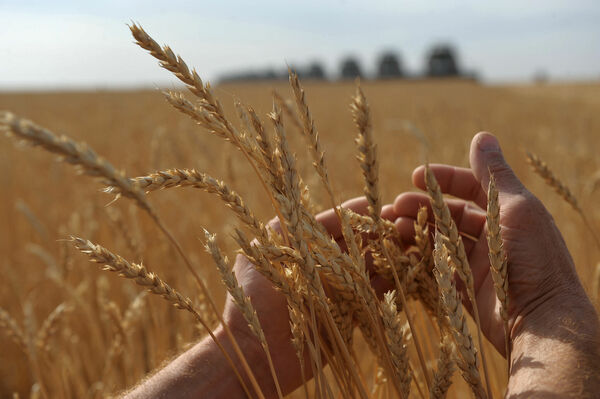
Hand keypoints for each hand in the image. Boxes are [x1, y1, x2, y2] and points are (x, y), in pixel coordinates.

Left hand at [222, 198, 398, 395]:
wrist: (255, 352)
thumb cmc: (254, 297)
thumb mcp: (263, 251)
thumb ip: (289, 226)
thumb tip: (317, 204)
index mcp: (300, 248)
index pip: (332, 223)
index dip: (353, 213)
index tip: (375, 205)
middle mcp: (319, 266)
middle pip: (355, 243)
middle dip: (378, 231)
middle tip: (401, 223)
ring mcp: (335, 291)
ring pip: (368, 267)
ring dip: (388, 255)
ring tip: (410, 243)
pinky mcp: (348, 316)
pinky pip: (374, 295)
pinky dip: (390, 283)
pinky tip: (406, 271)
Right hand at [392, 132, 593, 355]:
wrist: (541, 319)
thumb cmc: (534, 257)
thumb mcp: (516, 207)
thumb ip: (494, 174)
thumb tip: (482, 136)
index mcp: (509, 211)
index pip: (473, 187)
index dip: (444, 180)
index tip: (415, 176)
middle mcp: (494, 234)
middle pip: (451, 213)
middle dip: (423, 206)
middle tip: (395, 205)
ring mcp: (479, 261)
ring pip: (441, 238)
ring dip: (417, 229)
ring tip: (393, 226)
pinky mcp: (467, 286)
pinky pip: (439, 265)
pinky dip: (420, 255)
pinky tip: (402, 249)